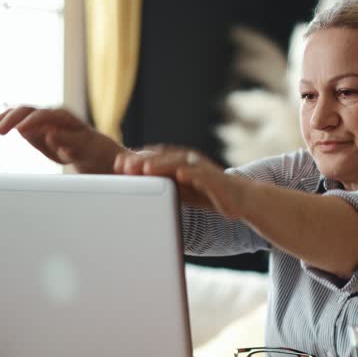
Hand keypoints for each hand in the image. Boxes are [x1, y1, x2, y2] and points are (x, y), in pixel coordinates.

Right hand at [0, 106, 122, 172]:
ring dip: (5, 117)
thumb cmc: (92, 150)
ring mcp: (42, 119)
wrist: (95, 151)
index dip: (31, 121)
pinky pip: (17, 119)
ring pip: (19, 112)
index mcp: (65, 118)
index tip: (20, 130)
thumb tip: (50, 135)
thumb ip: (68, 141)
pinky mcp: (35, 126)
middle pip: (28, 110)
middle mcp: (52, 114)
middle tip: (1, 130)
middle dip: (13, 117)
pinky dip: (6, 120)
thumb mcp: (83, 148)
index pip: (44, 115)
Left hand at [114, 146, 248, 217]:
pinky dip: (190, 173)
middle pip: (163, 157)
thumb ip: (164, 185)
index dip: (136, 160)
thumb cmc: (208, 194)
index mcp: (180, 161)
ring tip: (145, 169)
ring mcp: (203, 167)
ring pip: (179, 162)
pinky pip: (202, 174)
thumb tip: (138, 188)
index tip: (117, 166)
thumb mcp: (181, 190)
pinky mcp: (215, 178)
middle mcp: (190, 160)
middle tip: (124, 166)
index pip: (155, 157)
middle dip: (143, 161)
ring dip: (162, 164)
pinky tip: (179, 174)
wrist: (240, 199)